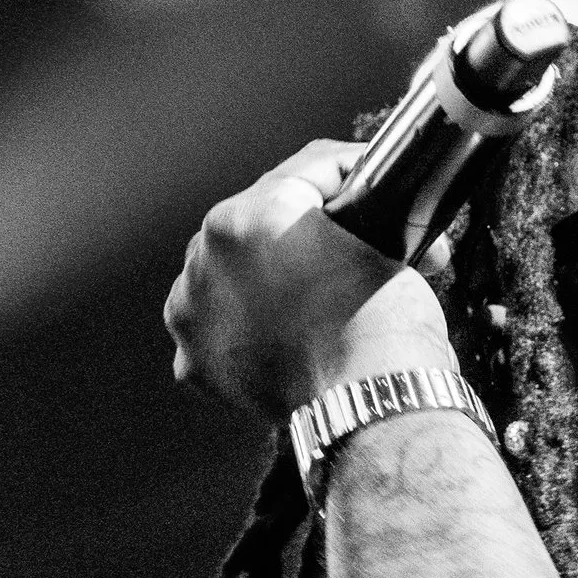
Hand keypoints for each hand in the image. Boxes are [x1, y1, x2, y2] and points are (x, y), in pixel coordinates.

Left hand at [164, 143, 452, 420]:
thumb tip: (347, 219)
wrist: (375, 400)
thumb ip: (345, 215)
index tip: (361, 191)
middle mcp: (206, 257)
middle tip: (340, 253)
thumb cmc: (383, 326)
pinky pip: (217, 328)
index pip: (301, 177)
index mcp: (248, 215)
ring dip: (261, 280)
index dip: (343, 182)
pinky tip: (278, 336)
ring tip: (306, 299)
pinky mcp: (194, 361)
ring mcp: (194, 312)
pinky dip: (243, 331)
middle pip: (256, 226)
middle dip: (297, 236)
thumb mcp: (381, 243)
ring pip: (229, 275)